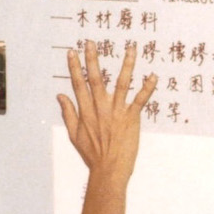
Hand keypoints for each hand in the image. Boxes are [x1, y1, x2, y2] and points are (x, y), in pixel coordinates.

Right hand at [56, 40, 156, 183]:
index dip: (75, 68)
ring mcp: (116, 112)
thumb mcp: (74, 135)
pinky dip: (147, 88)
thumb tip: (60, 96)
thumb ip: (68, 113)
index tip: (72, 52)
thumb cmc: (92, 155)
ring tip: (131, 49)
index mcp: (85, 112)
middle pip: (96, 80)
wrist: (108, 171)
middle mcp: (100, 109)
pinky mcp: (131, 119)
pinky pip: (140, 100)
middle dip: (93, 60)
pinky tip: (153, 75)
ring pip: (122, 84)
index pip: (78, 85)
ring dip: (127, 65)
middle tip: (92, 42)